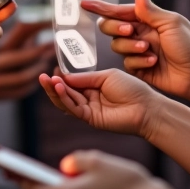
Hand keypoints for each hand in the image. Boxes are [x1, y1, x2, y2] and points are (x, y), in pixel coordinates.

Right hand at [0, 22, 54, 100]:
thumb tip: (9, 4)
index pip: (17, 56)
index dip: (34, 48)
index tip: (45, 40)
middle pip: (25, 69)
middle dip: (39, 58)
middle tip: (50, 47)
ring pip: (24, 82)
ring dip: (37, 71)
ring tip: (46, 59)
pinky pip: (19, 92)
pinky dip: (30, 84)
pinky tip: (35, 73)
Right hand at [40, 68, 158, 139]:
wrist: (147, 106)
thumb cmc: (132, 89)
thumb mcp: (106, 76)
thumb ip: (85, 79)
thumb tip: (64, 76)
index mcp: (93, 87)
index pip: (71, 83)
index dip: (61, 77)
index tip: (52, 70)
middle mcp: (89, 99)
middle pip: (65, 93)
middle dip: (53, 85)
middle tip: (42, 77)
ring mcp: (89, 110)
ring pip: (66, 102)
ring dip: (55, 92)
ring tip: (48, 81)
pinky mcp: (91, 119)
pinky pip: (74, 109)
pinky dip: (65, 98)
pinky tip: (59, 88)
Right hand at [85, 0, 189, 110]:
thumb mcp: (172, 24)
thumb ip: (151, 12)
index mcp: (147, 19)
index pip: (118, 11)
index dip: (100, 7)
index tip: (84, 3)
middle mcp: (139, 33)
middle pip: (111, 27)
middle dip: (116, 28)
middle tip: (130, 31)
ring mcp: (137, 50)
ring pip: (117, 45)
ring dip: (130, 46)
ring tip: (149, 50)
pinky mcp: (138, 68)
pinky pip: (126, 62)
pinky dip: (138, 61)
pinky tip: (153, 63)